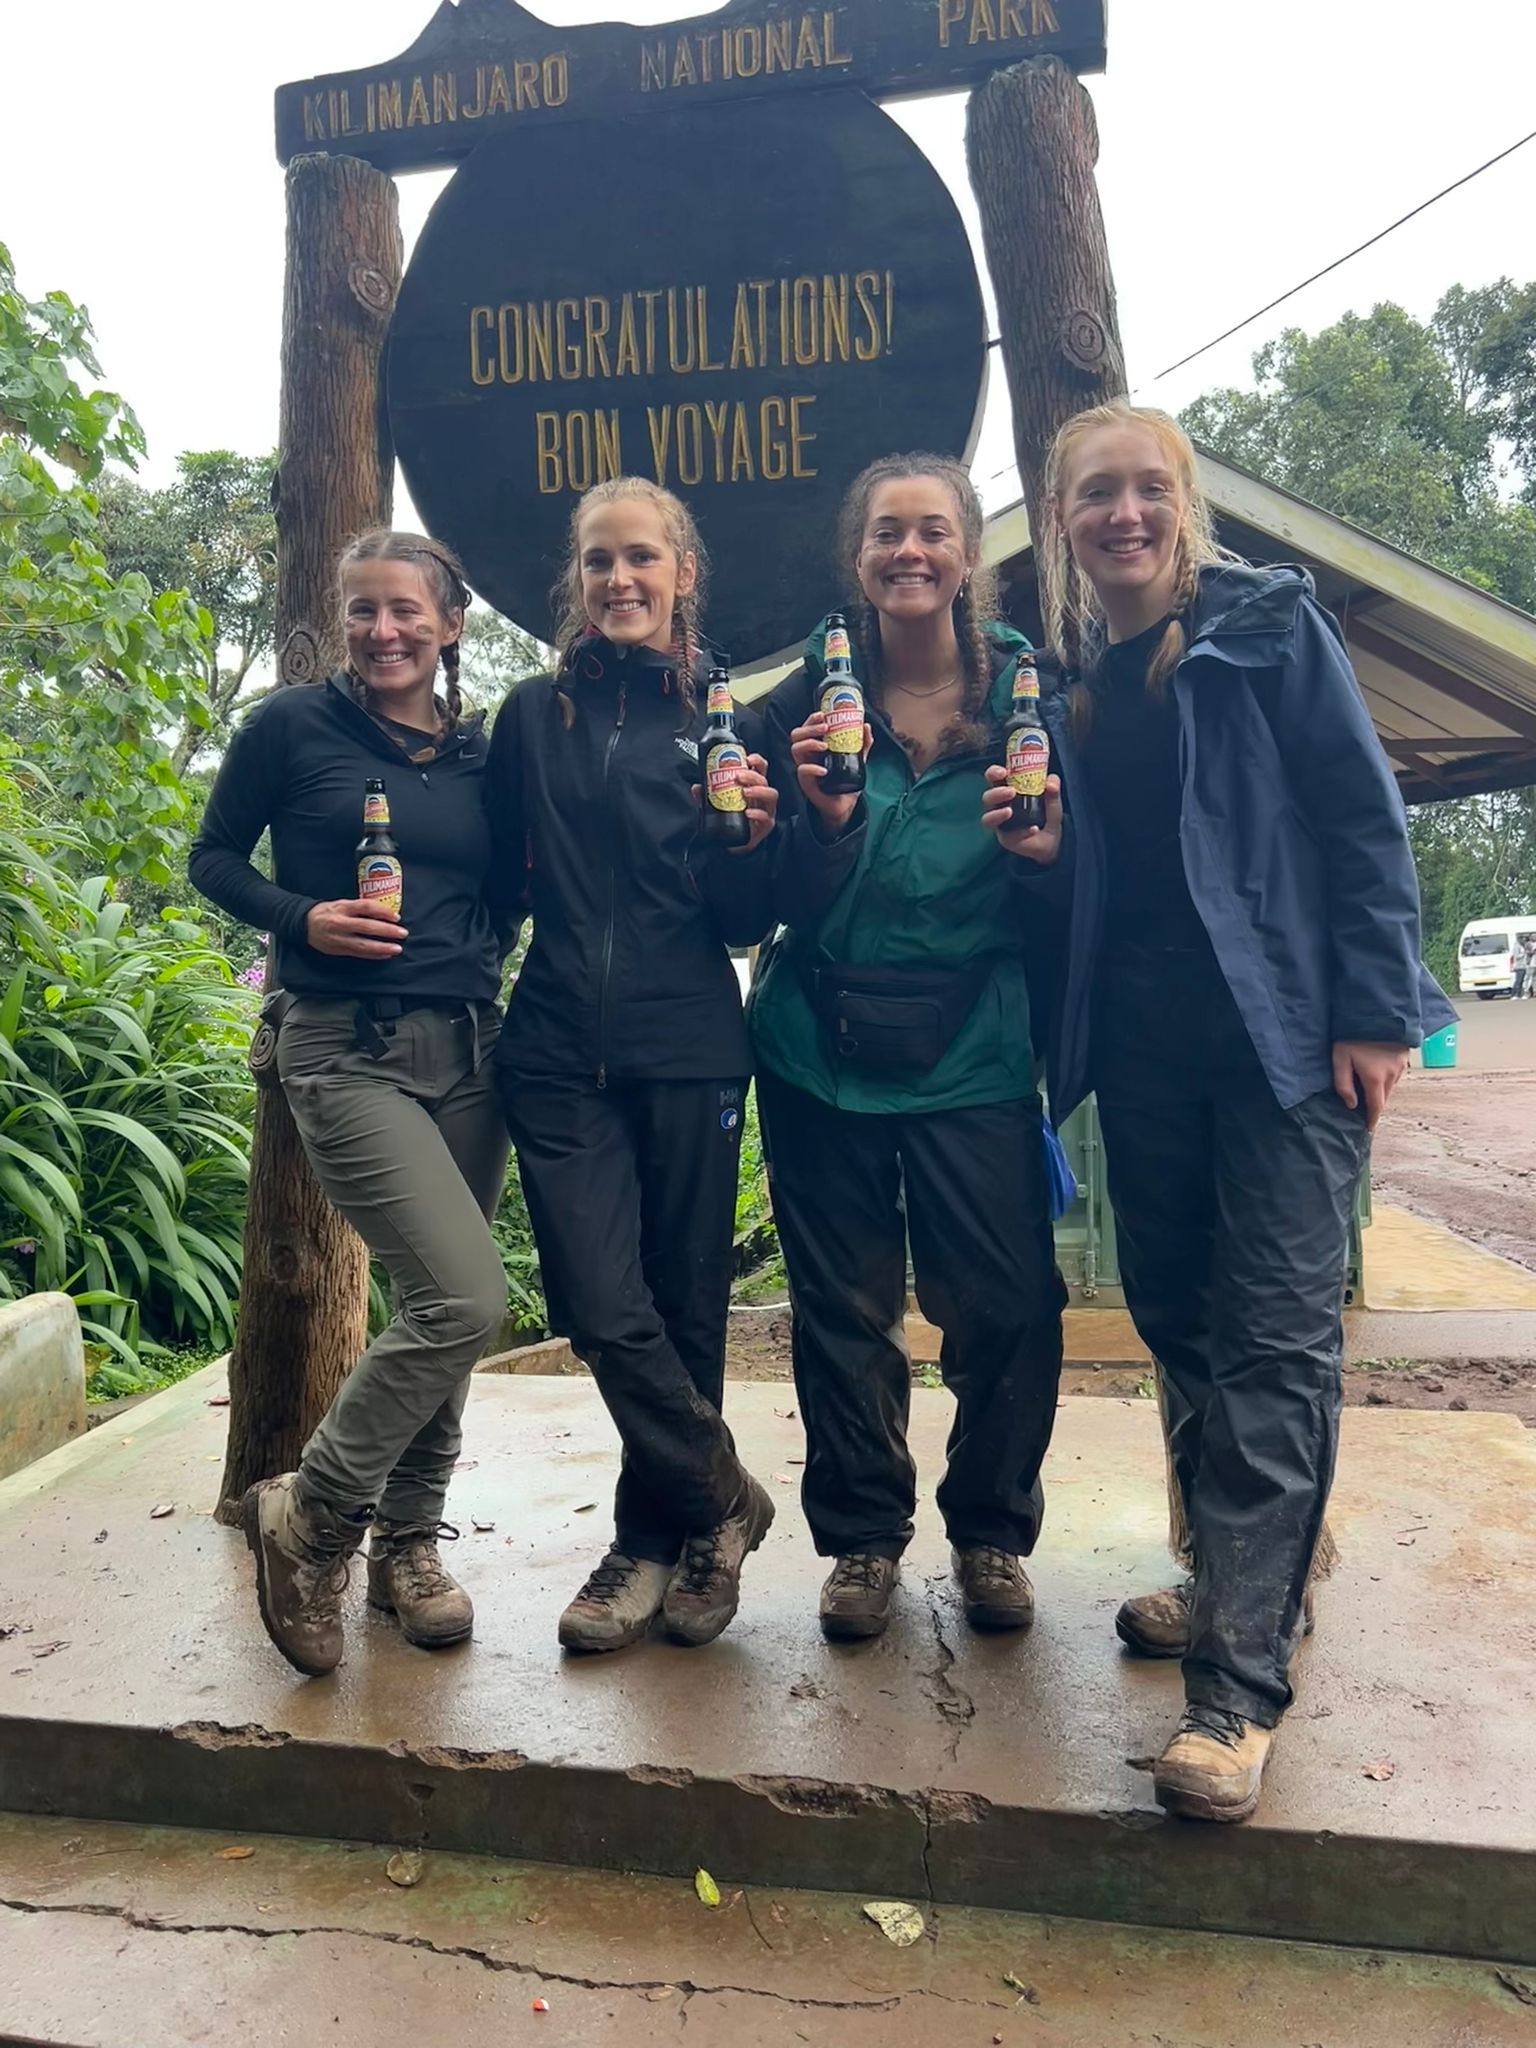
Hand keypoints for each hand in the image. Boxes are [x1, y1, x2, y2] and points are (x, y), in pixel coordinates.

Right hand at [305, 897, 406, 958]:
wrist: (303, 924)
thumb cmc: (327, 912)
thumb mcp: (341, 904)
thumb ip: (359, 908)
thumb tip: (383, 912)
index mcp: (342, 908)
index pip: (366, 907)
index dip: (383, 911)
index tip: (396, 917)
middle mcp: (340, 923)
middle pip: (367, 927)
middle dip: (387, 931)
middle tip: (402, 933)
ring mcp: (339, 938)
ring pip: (363, 945)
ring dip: (382, 948)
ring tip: (397, 949)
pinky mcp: (338, 950)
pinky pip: (358, 953)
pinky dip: (373, 955)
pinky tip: (385, 955)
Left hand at [691, 754, 778, 853]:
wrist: (733, 844)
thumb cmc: (730, 819)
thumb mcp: (716, 804)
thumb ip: (707, 796)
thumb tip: (697, 787)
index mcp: (753, 787)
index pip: (760, 769)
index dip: (757, 760)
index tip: (747, 758)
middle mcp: (762, 797)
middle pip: (764, 779)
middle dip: (752, 775)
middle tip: (738, 776)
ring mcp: (766, 811)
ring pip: (771, 795)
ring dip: (759, 790)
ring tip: (745, 792)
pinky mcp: (766, 826)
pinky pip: (766, 818)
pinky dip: (758, 814)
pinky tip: (748, 813)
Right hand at [791, 711, 871, 836]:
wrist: (845, 804)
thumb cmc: (846, 780)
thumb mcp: (858, 758)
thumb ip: (863, 743)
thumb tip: (867, 726)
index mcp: (817, 746)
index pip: (807, 727)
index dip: (812, 719)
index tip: (823, 714)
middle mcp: (808, 755)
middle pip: (797, 735)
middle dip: (809, 727)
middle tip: (825, 728)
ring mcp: (805, 768)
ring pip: (795, 749)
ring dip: (809, 743)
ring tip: (825, 746)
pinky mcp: (806, 782)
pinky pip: (802, 770)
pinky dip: (812, 768)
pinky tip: (824, 770)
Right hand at [982, 766, 1063, 864]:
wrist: (1052, 839)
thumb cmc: (1046, 814)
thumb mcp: (1053, 800)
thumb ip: (1053, 790)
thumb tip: (1051, 781)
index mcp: (1007, 789)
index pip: (993, 778)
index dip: (993, 773)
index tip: (1003, 772)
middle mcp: (1000, 805)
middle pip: (987, 797)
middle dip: (996, 793)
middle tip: (1011, 792)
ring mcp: (1000, 823)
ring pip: (987, 818)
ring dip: (997, 814)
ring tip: (1009, 811)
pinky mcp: (1006, 838)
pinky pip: (1008, 836)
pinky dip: (1022, 832)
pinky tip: (1034, 829)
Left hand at [1331, 1040, 1409, 1129]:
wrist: (1378, 1010)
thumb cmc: (1354, 1033)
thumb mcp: (1340, 1057)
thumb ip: (1343, 1083)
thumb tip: (1351, 1104)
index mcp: (1375, 1079)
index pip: (1376, 1107)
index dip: (1372, 1120)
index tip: (1368, 1129)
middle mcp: (1392, 1075)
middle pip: (1384, 1098)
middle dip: (1375, 1106)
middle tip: (1365, 1111)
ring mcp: (1401, 1065)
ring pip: (1391, 1086)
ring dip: (1381, 1092)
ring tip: (1369, 1092)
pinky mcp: (1405, 1055)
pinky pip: (1396, 1074)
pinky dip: (1387, 1079)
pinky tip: (1378, 1073)